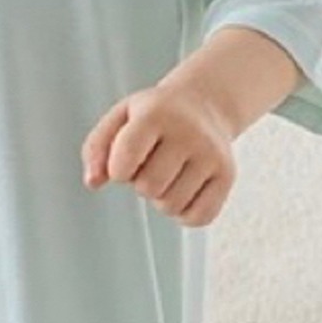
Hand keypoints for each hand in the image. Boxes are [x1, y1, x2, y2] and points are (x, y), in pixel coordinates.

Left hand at [80, 80, 236, 227]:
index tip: (125, 159)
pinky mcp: (227, 175)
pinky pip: (198, 218)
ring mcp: (212, 154)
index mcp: (155, 114)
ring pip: (171, 206)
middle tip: (150, 164)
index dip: (118, 171)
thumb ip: (96, 148)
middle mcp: (189, 133)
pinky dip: (184, 214)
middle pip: (148, 188)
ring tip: (168, 173)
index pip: (124, 163)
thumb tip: (93, 183)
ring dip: (161, 199)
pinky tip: (183, 190)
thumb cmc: (154, 116)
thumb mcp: (119, 118)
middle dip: (140, 183)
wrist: (204, 104)